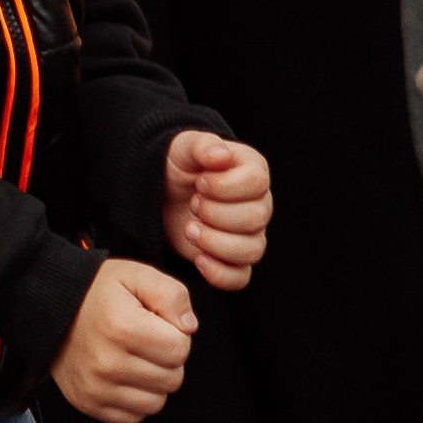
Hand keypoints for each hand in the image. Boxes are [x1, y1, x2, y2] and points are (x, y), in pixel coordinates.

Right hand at [50, 257, 196, 422]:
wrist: (50, 306)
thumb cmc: (99, 291)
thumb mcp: (138, 276)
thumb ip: (172, 294)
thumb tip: (189, 328)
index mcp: (122, 327)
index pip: (180, 349)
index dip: (176, 334)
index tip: (157, 324)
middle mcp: (106, 362)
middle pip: (172, 379)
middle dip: (167, 359)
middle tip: (145, 340)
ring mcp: (95, 387)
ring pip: (156, 403)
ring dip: (153, 382)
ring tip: (135, 358)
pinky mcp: (87, 403)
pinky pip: (133, 416)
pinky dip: (135, 399)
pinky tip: (123, 376)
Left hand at [162, 130, 270, 290]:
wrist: (163, 190)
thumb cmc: (178, 165)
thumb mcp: (184, 146)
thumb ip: (203, 145)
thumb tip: (221, 157)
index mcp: (253, 172)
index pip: (257, 183)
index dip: (225, 186)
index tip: (200, 182)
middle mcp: (258, 204)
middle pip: (256, 218)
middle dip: (217, 214)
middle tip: (193, 204)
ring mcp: (248, 235)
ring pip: (252, 250)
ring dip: (216, 243)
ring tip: (190, 229)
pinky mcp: (232, 260)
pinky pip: (240, 277)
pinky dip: (220, 274)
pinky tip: (198, 259)